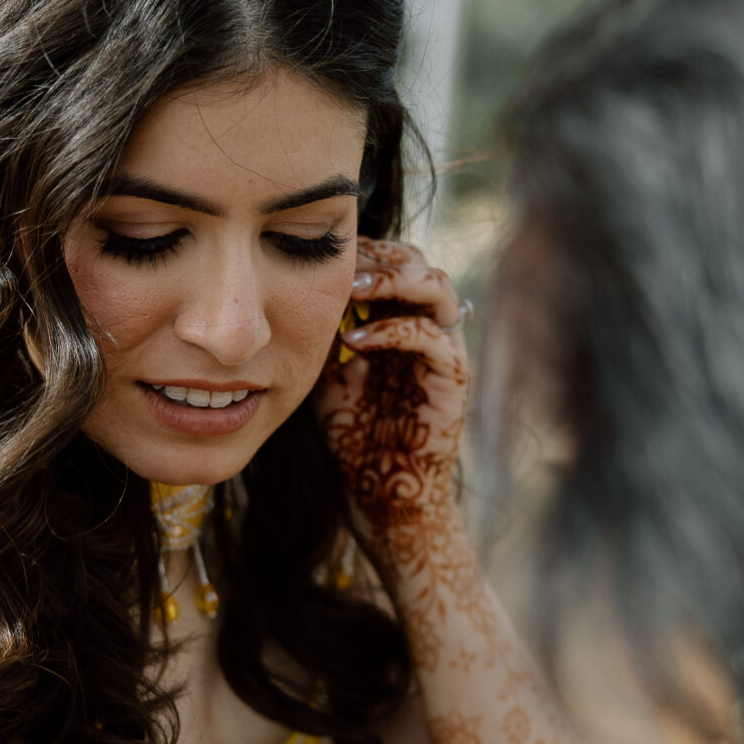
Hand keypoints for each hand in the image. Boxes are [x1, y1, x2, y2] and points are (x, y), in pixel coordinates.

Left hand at [315, 238, 470, 555]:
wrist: (383, 492)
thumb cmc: (354, 436)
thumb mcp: (327, 374)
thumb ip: (322, 333)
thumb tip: (290, 290)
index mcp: (403, 320)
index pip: (393, 262)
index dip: (363, 251)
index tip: (321, 255)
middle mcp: (430, 328)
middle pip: (420, 261)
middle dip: (379, 254)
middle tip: (338, 262)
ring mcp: (446, 350)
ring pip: (437, 287)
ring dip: (392, 278)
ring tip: (352, 287)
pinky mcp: (454, 379)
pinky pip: (431, 337)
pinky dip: (392, 331)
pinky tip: (354, 341)